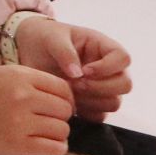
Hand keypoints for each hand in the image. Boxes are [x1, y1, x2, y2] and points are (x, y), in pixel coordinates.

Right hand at [0, 65, 73, 154]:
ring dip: (57, 132)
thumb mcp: (1, 74)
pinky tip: (43, 143)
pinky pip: (55, 148)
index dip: (65, 98)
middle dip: (60, 116)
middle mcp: (23, 96)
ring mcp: (20, 121)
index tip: (57, 105)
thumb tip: (63, 100)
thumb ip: (30, 82)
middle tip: (47, 119)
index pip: (63, 88)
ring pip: (63, 130)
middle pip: (66, 110)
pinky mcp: (16, 145)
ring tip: (41, 131)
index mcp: (19, 76)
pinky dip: (55, 147)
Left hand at [10, 17, 132, 121]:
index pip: (123, 58)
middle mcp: (108, 68)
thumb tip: (77, 74)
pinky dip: (86, 112)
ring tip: (69, 91)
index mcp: (102, 47)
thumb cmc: (45, 38)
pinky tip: (69, 101)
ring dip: (92, 101)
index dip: (108, 67)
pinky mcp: (92, 103)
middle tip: (75, 84)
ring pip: (114, 102)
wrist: (30, 51)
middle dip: (100, 88)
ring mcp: (102, 87)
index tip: (85, 70)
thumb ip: (64, 52)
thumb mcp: (52, 38)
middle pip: (125, 84)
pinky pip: (100, 116)